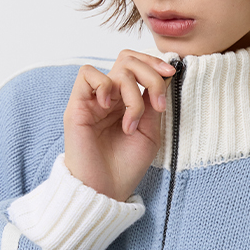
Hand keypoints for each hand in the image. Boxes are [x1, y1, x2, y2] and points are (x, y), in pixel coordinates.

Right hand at [63, 49, 176, 201]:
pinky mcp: (77, 106)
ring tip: (132, 122)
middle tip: (157, 103)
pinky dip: (104, 84)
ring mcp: (94, 100)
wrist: (106, 190)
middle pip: (129, 59)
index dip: (155, 63)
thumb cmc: (126, 166)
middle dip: (150, 74)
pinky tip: (110, 106)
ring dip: (132, 92)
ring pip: (116, 68)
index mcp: (127, 101)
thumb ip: (153, 104)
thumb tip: (162, 75)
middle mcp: (111, 96)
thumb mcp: (150, 132)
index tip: (171, 74)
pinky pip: (86, 74)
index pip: (138, 64)